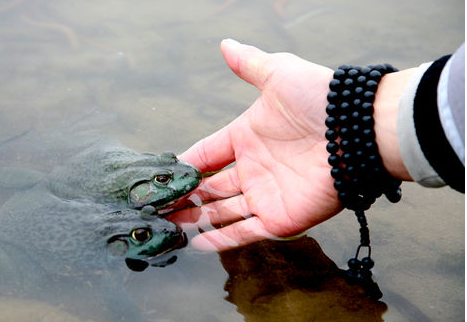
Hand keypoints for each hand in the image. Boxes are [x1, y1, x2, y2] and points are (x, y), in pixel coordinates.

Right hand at [169, 39, 339, 250]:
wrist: (358, 131)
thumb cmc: (319, 99)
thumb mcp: (277, 74)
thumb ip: (249, 64)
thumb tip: (225, 44)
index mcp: (247, 137)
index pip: (208, 153)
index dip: (186, 163)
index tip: (163, 171)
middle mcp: (253, 168)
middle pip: (210, 187)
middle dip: (185, 196)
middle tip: (159, 204)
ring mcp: (265, 195)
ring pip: (222, 212)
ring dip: (196, 219)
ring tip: (170, 226)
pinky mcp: (279, 218)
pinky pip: (245, 232)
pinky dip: (221, 240)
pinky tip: (196, 243)